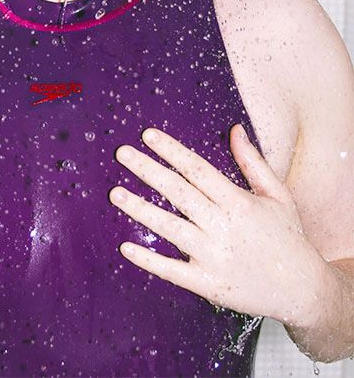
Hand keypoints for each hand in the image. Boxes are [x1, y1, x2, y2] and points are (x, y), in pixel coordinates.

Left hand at [108, 123, 326, 326]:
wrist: (303, 290)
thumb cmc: (288, 237)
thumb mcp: (277, 194)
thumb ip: (252, 161)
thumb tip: (234, 129)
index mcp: (239, 203)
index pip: (197, 170)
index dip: (171, 151)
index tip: (148, 135)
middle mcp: (223, 227)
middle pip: (178, 193)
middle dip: (148, 170)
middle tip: (122, 153)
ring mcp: (214, 257)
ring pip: (170, 229)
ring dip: (140, 209)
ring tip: (115, 193)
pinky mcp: (208, 284)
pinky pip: (172, 270)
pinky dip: (148, 259)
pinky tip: (125, 246)